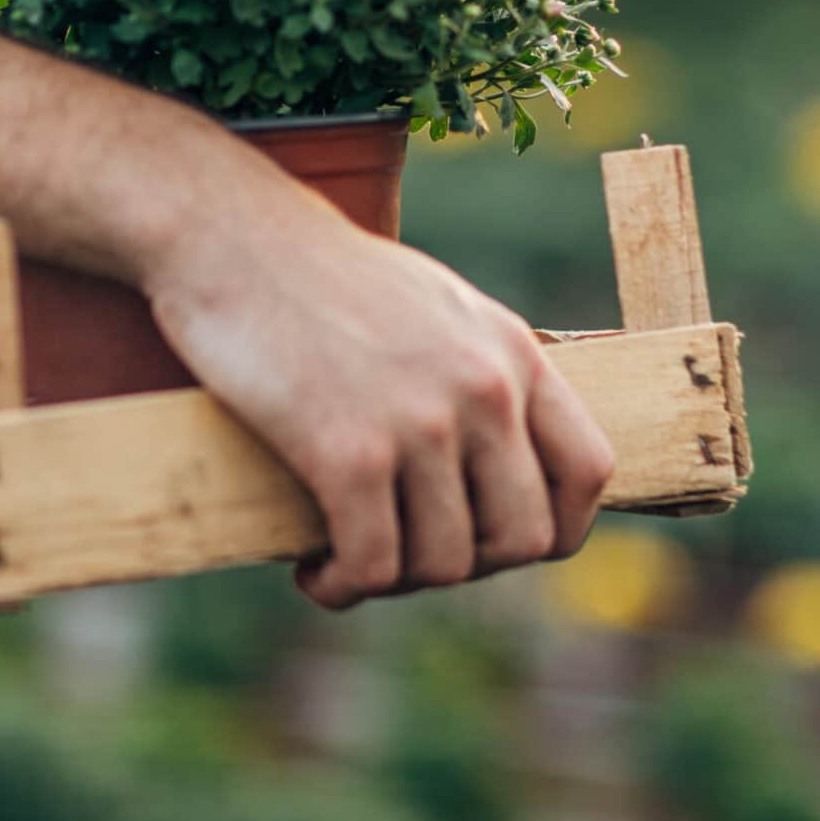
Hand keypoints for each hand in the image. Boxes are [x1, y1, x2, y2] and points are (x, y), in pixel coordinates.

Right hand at [144, 196, 616, 609]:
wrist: (228, 234)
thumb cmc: (318, 275)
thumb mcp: (435, 309)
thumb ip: (477, 374)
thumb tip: (494, 461)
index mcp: (513, 351)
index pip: (591, 471)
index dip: (553, 528)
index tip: (491, 540)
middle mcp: (484, 388)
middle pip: (525, 537)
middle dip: (467, 565)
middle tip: (406, 552)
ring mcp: (421, 421)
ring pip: (447, 563)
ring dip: (396, 581)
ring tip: (349, 561)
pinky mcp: (348, 451)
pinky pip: (373, 564)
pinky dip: (344, 586)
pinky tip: (313, 571)